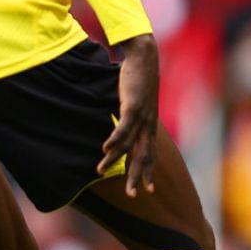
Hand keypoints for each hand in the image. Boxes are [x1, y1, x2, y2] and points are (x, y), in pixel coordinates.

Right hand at [101, 34, 159, 196]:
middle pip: (143, 155)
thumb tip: (121, 122)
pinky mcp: (133, 103)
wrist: (144, 54)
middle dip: (137, 176)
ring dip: (114, 158)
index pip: (151, 153)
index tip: (147, 190)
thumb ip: (128, 114)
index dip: (148, 171)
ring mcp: (142, 114)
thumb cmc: (138, 76)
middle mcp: (148, 122)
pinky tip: (105, 148)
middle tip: (133, 195)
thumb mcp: (135, 100)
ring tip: (99, 170)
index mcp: (149, 124)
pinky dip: (115, 138)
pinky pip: (124, 125)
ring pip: (129, 143)